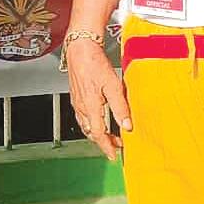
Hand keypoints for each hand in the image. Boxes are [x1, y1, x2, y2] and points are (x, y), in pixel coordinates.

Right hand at [63, 38, 130, 160]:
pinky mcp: (76, 96)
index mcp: (90, 106)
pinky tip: (99, 118)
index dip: (107, 146)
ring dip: (98, 133)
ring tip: (110, 134)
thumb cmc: (95, 63)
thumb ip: (120, 106)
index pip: (99, 134)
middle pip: (91, 132)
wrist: (80, 48)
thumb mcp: (113, 85)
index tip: (114, 155)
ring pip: (86, 125)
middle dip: (104, 141)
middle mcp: (81, 107)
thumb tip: (127, 124)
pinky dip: (92, 123)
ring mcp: (77, 102)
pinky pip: (82, 117)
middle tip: (116, 144)